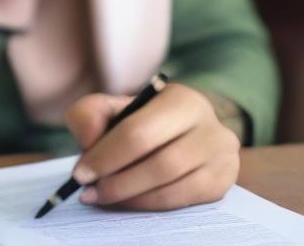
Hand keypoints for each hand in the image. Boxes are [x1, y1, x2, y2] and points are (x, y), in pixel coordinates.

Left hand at [64, 83, 240, 210]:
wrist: (191, 136)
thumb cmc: (147, 122)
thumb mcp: (119, 108)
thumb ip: (92, 114)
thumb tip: (87, 140)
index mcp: (179, 98)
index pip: (138, 131)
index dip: (105, 156)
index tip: (80, 174)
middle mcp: (208, 123)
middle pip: (159, 163)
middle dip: (117, 181)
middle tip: (89, 192)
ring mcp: (220, 154)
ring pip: (171, 185)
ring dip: (131, 197)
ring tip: (104, 197)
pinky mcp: (222, 181)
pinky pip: (183, 201)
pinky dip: (150, 205)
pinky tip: (130, 202)